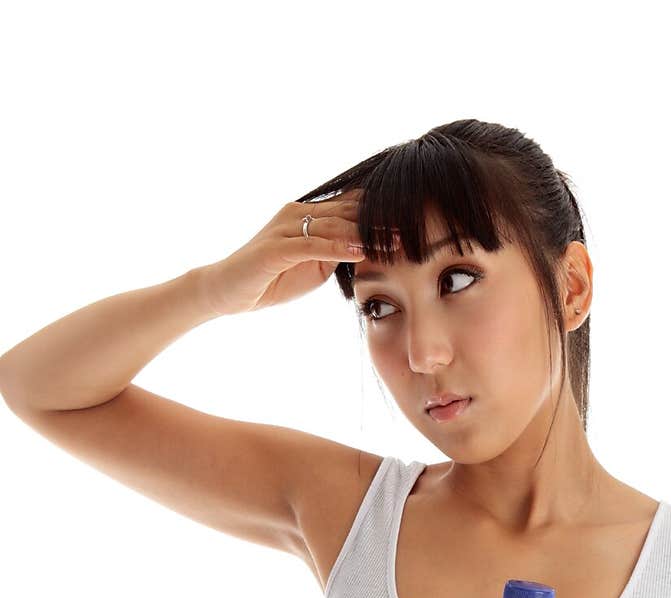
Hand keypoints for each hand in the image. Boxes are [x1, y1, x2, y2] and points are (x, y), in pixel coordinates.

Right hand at [196, 190, 400, 316]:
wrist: (226, 290)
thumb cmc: (270, 280)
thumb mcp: (314, 267)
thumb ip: (339, 254)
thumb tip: (370, 253)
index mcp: (311, 215)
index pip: (353, 208)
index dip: (384, 214)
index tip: (418, 222)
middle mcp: (299, 213)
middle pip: (350, 212)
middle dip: (385, 221)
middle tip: (420, 228)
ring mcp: (285, 228)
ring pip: (335, 225)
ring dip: (368, 233)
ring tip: (399, 241)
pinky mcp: (275, 248)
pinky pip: (311, 245)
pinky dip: (337, 247)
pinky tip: (360, 251)